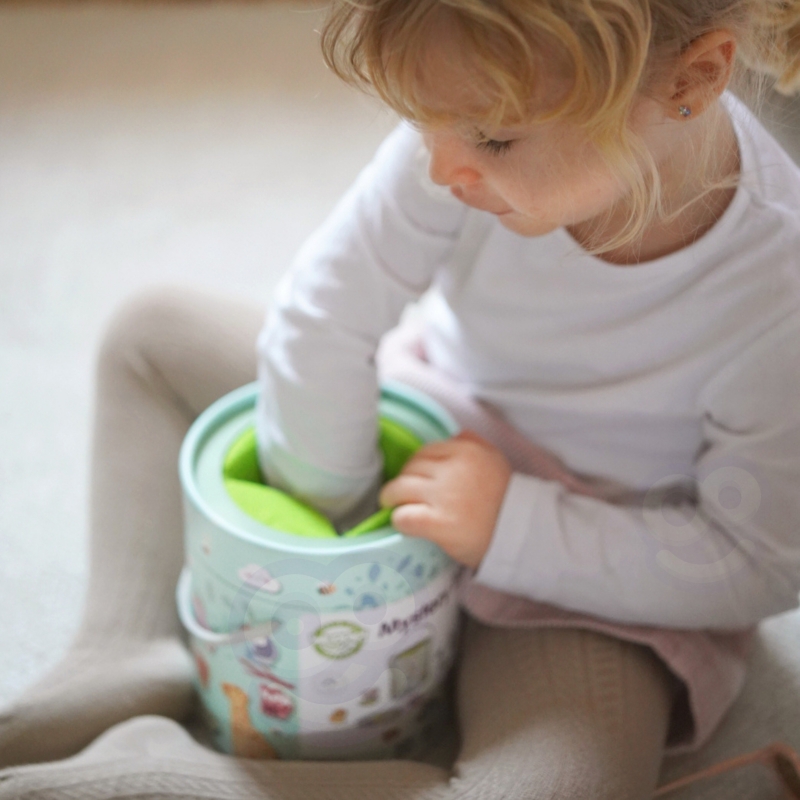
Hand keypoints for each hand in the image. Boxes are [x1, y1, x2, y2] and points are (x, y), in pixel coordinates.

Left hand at [378, 430, 512, 569]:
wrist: (520, 534)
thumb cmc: (506, 500)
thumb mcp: (496, 459)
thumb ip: (474, 442)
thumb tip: (451, 435)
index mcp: (467, 450)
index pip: (426, 451)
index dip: (416, 466)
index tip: (414, 478)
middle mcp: (454, 469)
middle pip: (410, 468)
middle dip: (402, 481)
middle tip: (400, 493)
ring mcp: (445, 496)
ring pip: (400, 488)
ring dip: (392, 498)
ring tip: (393, 506)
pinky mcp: (439, 523)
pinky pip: (403, 516)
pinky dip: (399, 520)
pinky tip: (403, 524)